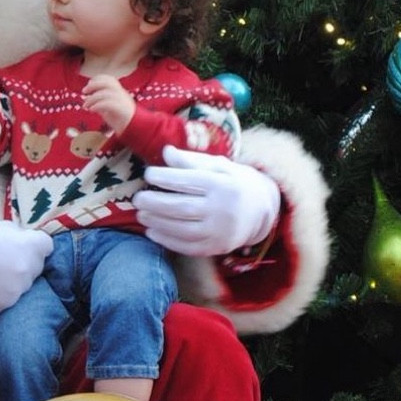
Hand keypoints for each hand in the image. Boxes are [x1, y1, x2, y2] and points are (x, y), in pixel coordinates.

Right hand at [0, 220, 52, 311]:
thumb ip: (14, 232)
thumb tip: (18, 237)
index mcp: (32, 245)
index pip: (46, 245)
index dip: (35, 244)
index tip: (24, 244)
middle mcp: (31, 268)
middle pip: (35, 265)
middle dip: (24, 262)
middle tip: (4, 258)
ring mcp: (20, 288)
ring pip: (23, 283)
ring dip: (13, 279)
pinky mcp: (7, 303)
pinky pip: (9, 297)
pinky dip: (1, 292)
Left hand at [81, 74, 134, 132]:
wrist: (135, 131)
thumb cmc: (122, 121)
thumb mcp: (108, 111)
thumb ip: (99, 104)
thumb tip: (87, 99)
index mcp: (120, 93)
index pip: (110, 80)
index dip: (98, 79)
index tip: (88, 84)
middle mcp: (122, 95)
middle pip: (108, 83)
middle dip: (94, 85)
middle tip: (84, 91)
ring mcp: (123, 102)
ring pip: (106, 93)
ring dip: (93, 98)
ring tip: (86, 106)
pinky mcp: (122, 110)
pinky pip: (108, 104)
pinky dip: (97, 105)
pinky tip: (92, 110)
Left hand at [132, 144, 280, 256]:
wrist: (263, 210)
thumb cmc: (234, 182)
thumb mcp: (219, 165)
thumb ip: (192, 160)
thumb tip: (166, 152)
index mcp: (223, 184)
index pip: (189, 181)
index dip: (165, 178)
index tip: (148, 174)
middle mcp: (222, 209)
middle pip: (182, 207)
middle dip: (155, 203)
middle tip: (137, 198)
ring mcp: (220, 231)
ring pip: (182, 229)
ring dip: (157, 222)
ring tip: (141, 214)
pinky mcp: (216, 247)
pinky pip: (188, 247)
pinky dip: (167, 240)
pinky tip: (152, 232)